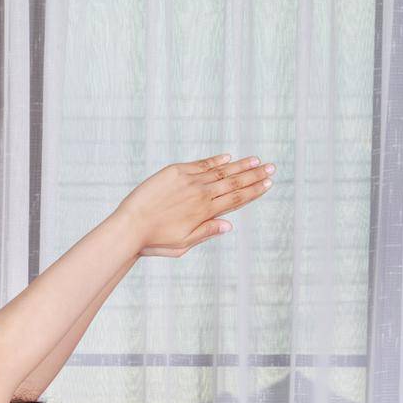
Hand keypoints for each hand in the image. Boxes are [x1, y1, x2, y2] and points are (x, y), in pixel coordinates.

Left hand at [118, 155, 274, 255]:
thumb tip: (229, 225)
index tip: (268, 184)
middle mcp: (201, 194)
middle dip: (254, 175)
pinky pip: (201, 165)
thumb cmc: (155, 241)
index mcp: (205, 213)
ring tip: (256, 161)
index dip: (253, 191)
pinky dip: (216, 161)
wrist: (130, 226)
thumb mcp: (183, 244)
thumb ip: (206, 232)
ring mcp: (189, 181)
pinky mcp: (176, 172)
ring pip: (220, 171)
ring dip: (240, 166)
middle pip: (233, 182)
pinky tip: (228, 158)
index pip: (235, 199)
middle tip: (272, 168)